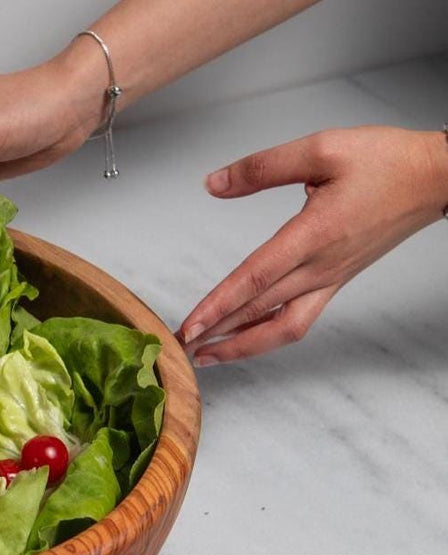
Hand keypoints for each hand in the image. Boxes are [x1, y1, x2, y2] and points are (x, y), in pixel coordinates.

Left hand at [180, 125, 447, 363]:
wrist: (438, 178)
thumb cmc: (388, 162)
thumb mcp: (322, 148)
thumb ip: (263, 167)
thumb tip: (215, 183)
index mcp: (313, 234)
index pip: (256, 277)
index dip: (219, 305)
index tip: (190, 325)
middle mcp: (320, 267)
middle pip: (260, 312)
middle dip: (217, 335)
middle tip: (180, 349)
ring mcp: (329, 280)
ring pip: (280, 328)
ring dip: (241, 347)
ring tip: (208, 356)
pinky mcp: (335, 283)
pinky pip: (296, 321)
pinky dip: (266, 336)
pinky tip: (244, 339)